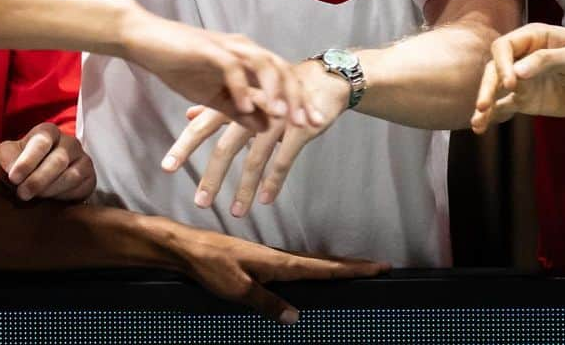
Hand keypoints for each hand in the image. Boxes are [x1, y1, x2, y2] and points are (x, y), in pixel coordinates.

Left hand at [0, 122, 95, 201]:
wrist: (38, 179)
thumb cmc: (21, 164)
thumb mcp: (6, 156)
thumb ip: (5, 157)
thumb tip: (13, 170)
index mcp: (48, 132)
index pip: (42, 141)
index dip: (28, 160)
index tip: (14, 178)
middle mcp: (69, 142)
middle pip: (59, 160)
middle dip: (38, 179)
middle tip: (22, 194)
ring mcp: (82, 159)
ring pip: (72, 175)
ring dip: (50, 190)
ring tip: (35, 197)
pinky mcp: (90, 177)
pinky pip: (81, 187)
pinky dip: (64, 196)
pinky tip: (51, 199)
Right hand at [122, 5, 318, 132]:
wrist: (146, 40)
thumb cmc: (178, 65)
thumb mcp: (213, 96)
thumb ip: (239, 110)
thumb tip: (266, 128)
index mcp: (247, 58)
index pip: (283, 77)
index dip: (301, 100)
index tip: (315, 124)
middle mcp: (243, 48)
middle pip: (281, 69)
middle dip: (297, 97)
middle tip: (309, 124)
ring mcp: (227, 47)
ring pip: (263, 64)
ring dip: (275, 91)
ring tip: (284, 117)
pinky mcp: (208, 49)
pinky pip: (231, 68)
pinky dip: (241, 87)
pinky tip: (245, 108)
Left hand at [162, 59, 349, 213]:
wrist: (323, 79)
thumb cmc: (279, 87)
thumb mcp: (248, 91)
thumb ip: (218, 103)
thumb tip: (188, 115)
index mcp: (236, 100)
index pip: (203, 125)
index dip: (184, 146)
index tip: (167, 167)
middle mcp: (253, 109)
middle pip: (226, 147)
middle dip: (212, 177)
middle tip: (200, 202)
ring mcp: (276, 119)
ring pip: (254, 160)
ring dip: (244, 189)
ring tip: (235, 213)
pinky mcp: (297, 129)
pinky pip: (282, 161)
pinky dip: (273, 183)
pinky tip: (265, 201)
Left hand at [163, 219, 388, 323]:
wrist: (187, 248)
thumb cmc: (211, 266)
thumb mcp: (238, 290)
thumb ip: (268, 304)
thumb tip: (296, 317)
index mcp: (278, 262)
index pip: (322, 267)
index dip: (350, 268)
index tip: (377, 265)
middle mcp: (278, 257)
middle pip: (322, 262)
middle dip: (350, 265)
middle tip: (377, 266)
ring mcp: (270, 259)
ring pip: (310, 263)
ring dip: (334, 265)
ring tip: (354, 270)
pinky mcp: (259, 262)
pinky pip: (296, 266)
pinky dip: (314, 268)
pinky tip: (314, 273)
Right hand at [470, 23, 564, 132]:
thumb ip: (546, 61)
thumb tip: (516, 72)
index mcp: (532, 38)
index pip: (505, 47)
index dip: (502, 64)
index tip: (511, 83)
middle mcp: (521, 58)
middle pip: (495, 69)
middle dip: (487, 87)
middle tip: (483, 105)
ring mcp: (523, 81)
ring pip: (496, 89)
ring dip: (485, 102)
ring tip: (477, 120)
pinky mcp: (527, 101)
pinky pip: (505, 106)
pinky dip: (493, 116)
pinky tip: (479, 127)